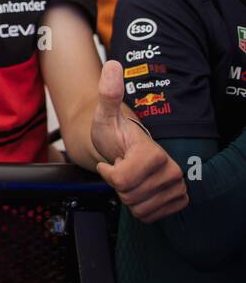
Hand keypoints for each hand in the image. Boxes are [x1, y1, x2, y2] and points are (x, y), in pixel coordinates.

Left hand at [92, 60, 188, 222]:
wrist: (125, 147)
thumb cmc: (113, 132)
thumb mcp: (105, 114)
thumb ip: (108, 93)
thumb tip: (112, 66)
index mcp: (153, 154)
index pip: (121, 181)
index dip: (108, 172)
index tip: (111, 160)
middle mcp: (171, 171)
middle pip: (129, 196)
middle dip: (118, 185)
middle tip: (122, 167)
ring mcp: (177, 188)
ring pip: (138, 208)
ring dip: (128, 196)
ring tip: (130, 176)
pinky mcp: (178, 201)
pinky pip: (148, 216)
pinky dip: (139, 206)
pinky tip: (139, 188)